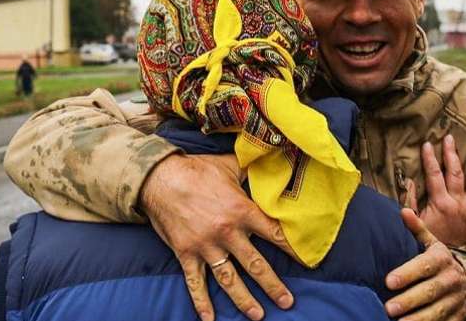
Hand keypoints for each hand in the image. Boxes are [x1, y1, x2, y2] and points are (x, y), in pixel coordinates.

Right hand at [140, 153, 295, 320]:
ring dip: (244, 299)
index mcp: (241, 210)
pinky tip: (210, 319)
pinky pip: (195, 282)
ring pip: (229, 279)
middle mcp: (227, 232)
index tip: (306, 261)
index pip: (274, 233)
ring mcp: (206, 246)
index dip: (292, 248)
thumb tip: (274, 161)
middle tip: (287, 301)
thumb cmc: (197, 170)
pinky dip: (202, 302)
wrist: (159, 178)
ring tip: (258, 315)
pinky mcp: (186, 253)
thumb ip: (252, 170)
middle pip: (256, 265)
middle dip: (273, 285)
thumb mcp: (230, 165)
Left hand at [385, 209, 465, 320]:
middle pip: (429, 291)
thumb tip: (404, 212)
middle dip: (409, 300)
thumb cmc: (440, 260)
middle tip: (388, 308)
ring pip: (437, 312)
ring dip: (418, 319)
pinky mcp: (458, 317)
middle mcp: (451, 280)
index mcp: (442, 259)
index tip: (388, 281)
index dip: (407, 274)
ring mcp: (456, 300)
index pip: (424, 266)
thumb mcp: (432, 243)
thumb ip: (417, 229)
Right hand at [406, 135, 465, 246]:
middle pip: (457, 173)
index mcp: (441, 203)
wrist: (449, 261)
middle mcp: (458, 203)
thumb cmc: (430, 241)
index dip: (430, 158)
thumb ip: (410, 201)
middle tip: (450, 138)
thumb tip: (409, 181)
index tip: (427, 144)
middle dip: (452, 154)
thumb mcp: (416, 223)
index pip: (434, 174)